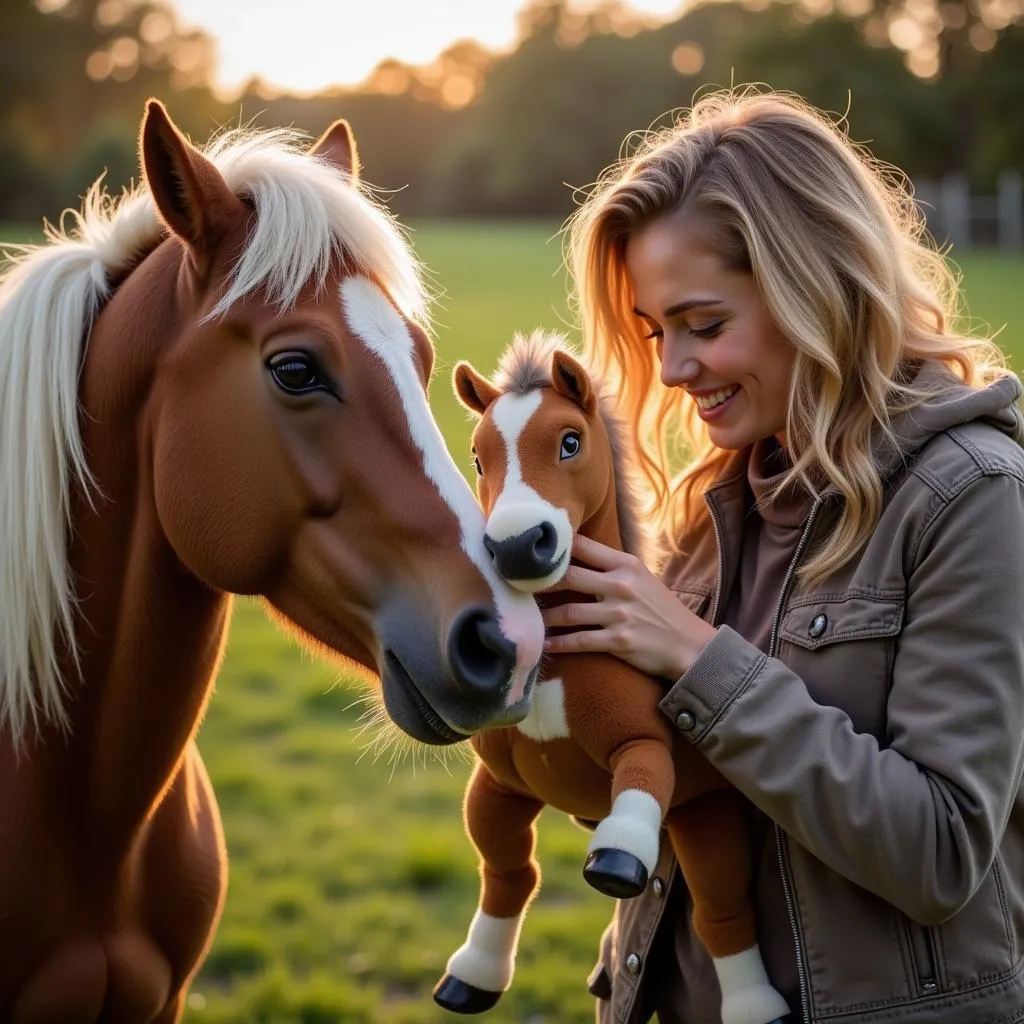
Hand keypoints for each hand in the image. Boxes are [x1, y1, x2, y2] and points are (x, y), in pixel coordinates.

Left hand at [540, 535, 717, 679]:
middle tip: (517, 584)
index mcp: (626, 565)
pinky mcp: (618, 641)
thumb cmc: (661, 610)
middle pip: (568, 577)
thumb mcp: (642, 578)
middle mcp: (621, 585)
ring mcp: (619, 614)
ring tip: (526, 618)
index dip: (555, 548)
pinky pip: (579, 641)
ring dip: (543, 617)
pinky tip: (544, 644)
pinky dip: (558, 644)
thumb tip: (574, 555)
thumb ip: (612, 567)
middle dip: (539, 581)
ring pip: (567, 612)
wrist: (689, 645)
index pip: (583, 547)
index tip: (531, 551)